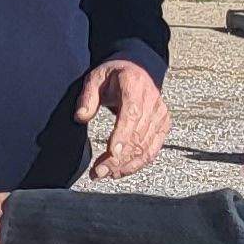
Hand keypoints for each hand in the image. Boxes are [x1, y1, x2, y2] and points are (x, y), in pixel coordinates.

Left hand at [78, 60, 169, 179]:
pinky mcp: (163, 125)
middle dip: (117, 158)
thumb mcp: (95, 78)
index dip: (122, 135)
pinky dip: (136, 164)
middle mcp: (152, 101)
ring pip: (145, 147)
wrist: (138, 69)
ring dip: (125, 165)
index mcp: (134, 86)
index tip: (111, 153)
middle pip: (137, 136)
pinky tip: (119, 171)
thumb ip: (87, 97)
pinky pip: (152, 150)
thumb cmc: (114, 75)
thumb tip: (80, 116)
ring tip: (104, 174)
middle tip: (98, 172)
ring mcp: (160, 115)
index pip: (132, 114)